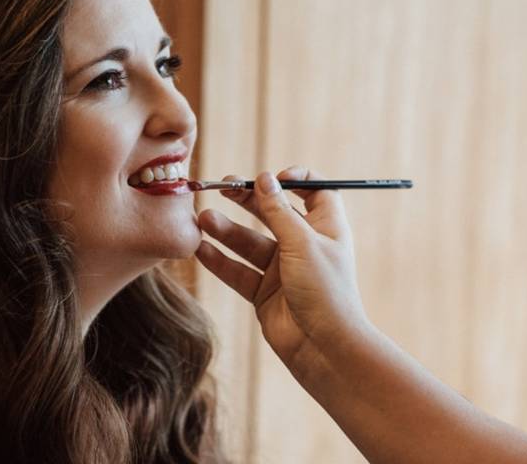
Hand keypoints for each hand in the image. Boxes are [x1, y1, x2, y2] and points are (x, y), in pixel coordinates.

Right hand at [195, 166, 370, 380]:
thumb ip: (279, 211)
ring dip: (227, 229)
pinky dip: (219, 260)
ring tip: (203, 219)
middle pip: (274, 212)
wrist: (325, 348)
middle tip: (223, 187)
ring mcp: (283, 269)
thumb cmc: (325, 291)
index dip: (294, 179)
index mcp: (326, 227)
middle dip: (248, 199)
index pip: (313, 190)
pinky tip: (200, 249)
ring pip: (250, 242)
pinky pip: (238, 270)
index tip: (270, 177)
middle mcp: (304, 244)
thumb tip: (264, 178)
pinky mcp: (264, 292)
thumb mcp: (302, 243)